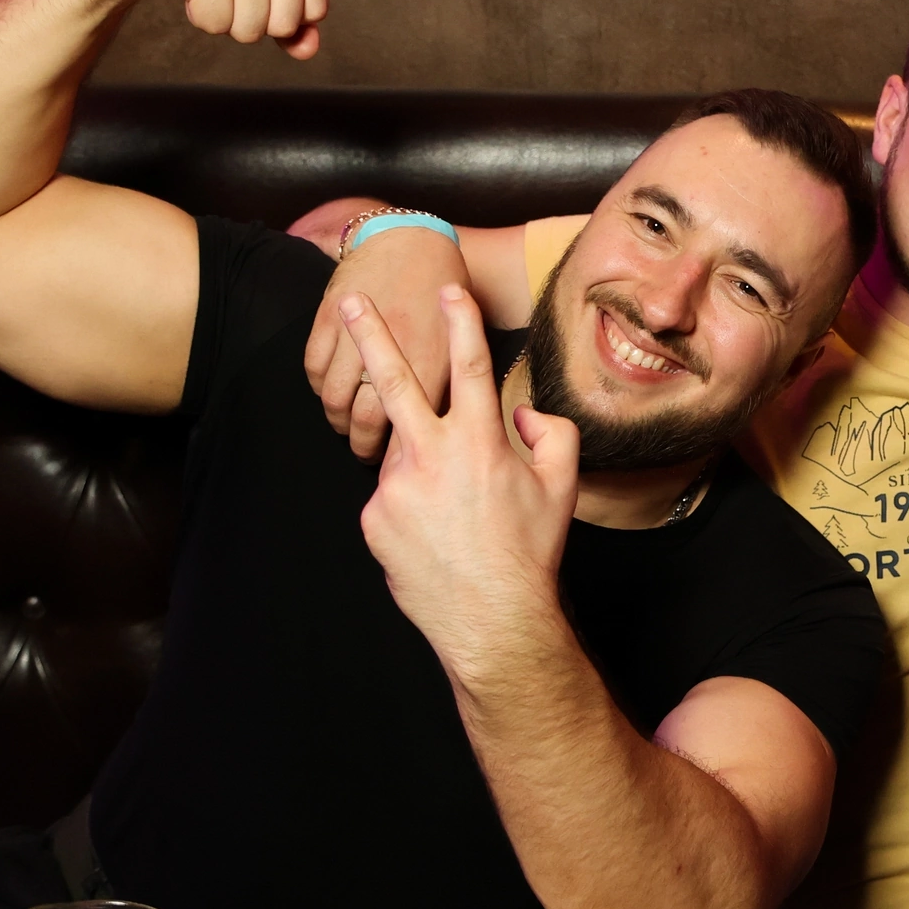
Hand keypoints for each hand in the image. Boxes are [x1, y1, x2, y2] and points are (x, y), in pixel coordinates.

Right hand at [304, 224, 468, 455]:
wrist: (415, 242)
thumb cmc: (444, 295)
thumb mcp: (459, 344)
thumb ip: (446, 386)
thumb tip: (434, 431)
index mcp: (433, 362)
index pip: (408, 425)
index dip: (398, 451)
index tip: (397, 461)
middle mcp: (395, 351)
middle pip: (365, 419)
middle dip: (362, 445)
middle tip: (365, 453)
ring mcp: (358, 334)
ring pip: (333, 398)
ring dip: (337, 419)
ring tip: (345, 425)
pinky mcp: (329, 319)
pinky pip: (313, 369)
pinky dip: (318, 387)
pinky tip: (330, 391)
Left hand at [338, 285, 579, 670]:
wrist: (491, 619)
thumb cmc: (528, 552)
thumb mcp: (560, 488)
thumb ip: (551, 435)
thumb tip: (524, 416)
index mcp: (479, 442)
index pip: (468, 366)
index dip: (460, 323)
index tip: (448, 289)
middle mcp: (430, 456)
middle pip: (394, 380)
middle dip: (371, 336)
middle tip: (348, 303)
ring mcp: (395, 488)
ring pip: (402, 455)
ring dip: (423, 467)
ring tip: (453, 512)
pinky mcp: (373, 518)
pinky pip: (390, 498)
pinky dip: (411, 507)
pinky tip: (435, 535)